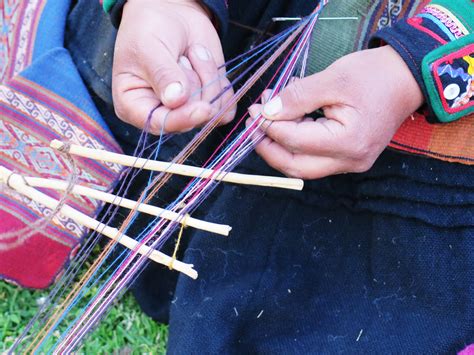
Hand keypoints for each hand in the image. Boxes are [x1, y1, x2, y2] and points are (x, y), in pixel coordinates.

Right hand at [113, 0, 233, 133]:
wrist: (170, 14)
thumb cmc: (148, 30)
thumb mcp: (150, 48)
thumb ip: (163, 75)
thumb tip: (177, 100)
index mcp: (134, 107)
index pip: (160, 125)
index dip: (183, 119)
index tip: (203, 109)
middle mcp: (162, 115)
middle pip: (192, 117)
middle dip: (194, 83)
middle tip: (180, 58)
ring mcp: (187, 111)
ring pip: (213, 110)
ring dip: (207, 75)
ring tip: (190, 54)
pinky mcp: (209, 102)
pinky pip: (227, 105)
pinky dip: (221, 80)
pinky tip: (204, 62)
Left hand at [248, 46, 423, 178]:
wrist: (408, 79)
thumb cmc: (374, 75)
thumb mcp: (333, 79)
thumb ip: (297, 97)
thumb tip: (266, 113)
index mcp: (347, 142)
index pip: (294, 141)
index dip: (268, 126)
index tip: (255, 109)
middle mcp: (350, 161)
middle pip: (295, 166)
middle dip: (268, 147)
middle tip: (253, 125)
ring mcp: (351, 164)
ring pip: (303, 166)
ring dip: (281, 147)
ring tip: (270, 120)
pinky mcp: (350, 160)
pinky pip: (315, 160)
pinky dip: (298, 145)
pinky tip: (291, 124)